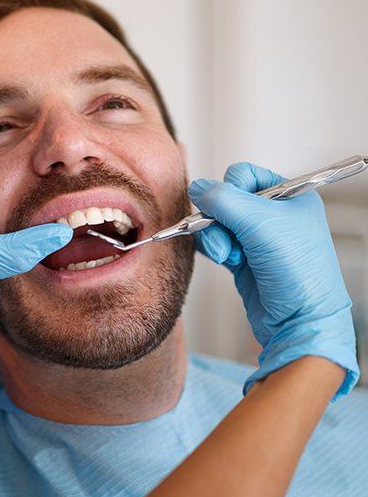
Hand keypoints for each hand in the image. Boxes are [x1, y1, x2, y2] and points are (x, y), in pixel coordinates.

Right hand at [188, 162, 358, 398]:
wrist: (300, 322)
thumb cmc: (298, 273)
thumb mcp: (260, 224)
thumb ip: (224, 200)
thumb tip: (197, 186)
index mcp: (290, 196)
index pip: (245, 175)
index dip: (231, 189)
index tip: (233, 209)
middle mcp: (274, 214)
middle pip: (226, 200)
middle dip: (219, 220)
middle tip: (229, 239)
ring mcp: (257, 237)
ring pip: (216, 222)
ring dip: (216, 238)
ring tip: (229, 256)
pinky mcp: (244, 258)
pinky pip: (215, 241)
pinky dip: (214, 249)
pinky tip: (224, 260)